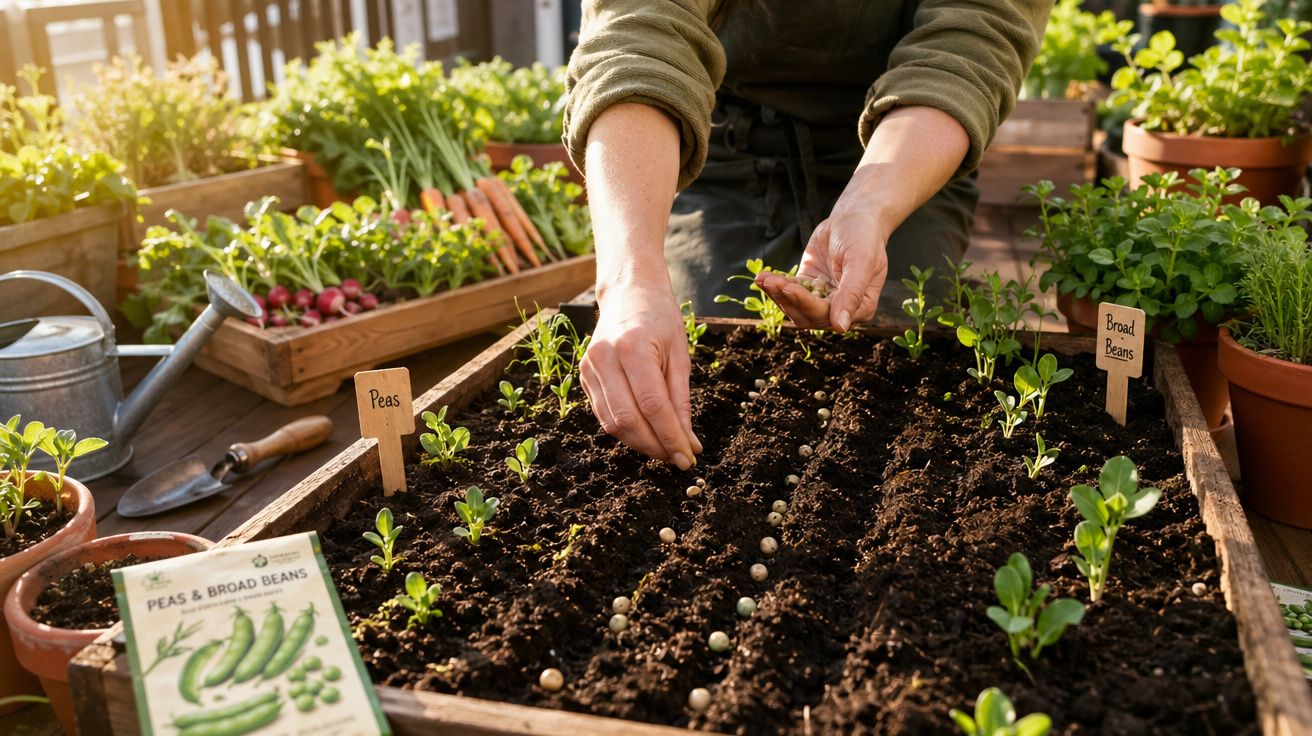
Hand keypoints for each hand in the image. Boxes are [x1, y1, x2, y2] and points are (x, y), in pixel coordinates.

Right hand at [579, 284, 702, 468]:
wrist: (629, 293)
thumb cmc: (660, 320)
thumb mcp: (680, 356)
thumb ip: (681, 401)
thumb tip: (689, 444)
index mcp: (632, 347)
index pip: (653, 406)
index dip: (671, 437)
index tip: (688, 458)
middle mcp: (604, 358)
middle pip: (628, 420)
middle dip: (655, 446)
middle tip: (678, 458)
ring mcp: (589, 367)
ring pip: (612, 423)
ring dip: (641, 444)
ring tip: (665, 449)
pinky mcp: (584, 376)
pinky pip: (604, 415)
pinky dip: (627, 431)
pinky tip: (647, 434)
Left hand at [756, 202, 888, 331]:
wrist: (854, 217)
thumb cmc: (863, 238)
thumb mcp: (861, 261)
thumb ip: (852, 293)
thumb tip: (841, 327)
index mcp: (860, 308)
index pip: (828, 315)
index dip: (807, 304)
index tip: (790, 288)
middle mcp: (841, 308)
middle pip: (808, 315)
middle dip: (787, 299)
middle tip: (771, 281)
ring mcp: (823, 298)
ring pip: (795, 307)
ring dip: (777, 294)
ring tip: (764, 278)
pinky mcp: (807, 286)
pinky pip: (789, 292)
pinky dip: (775, 286)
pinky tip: (762, 277)